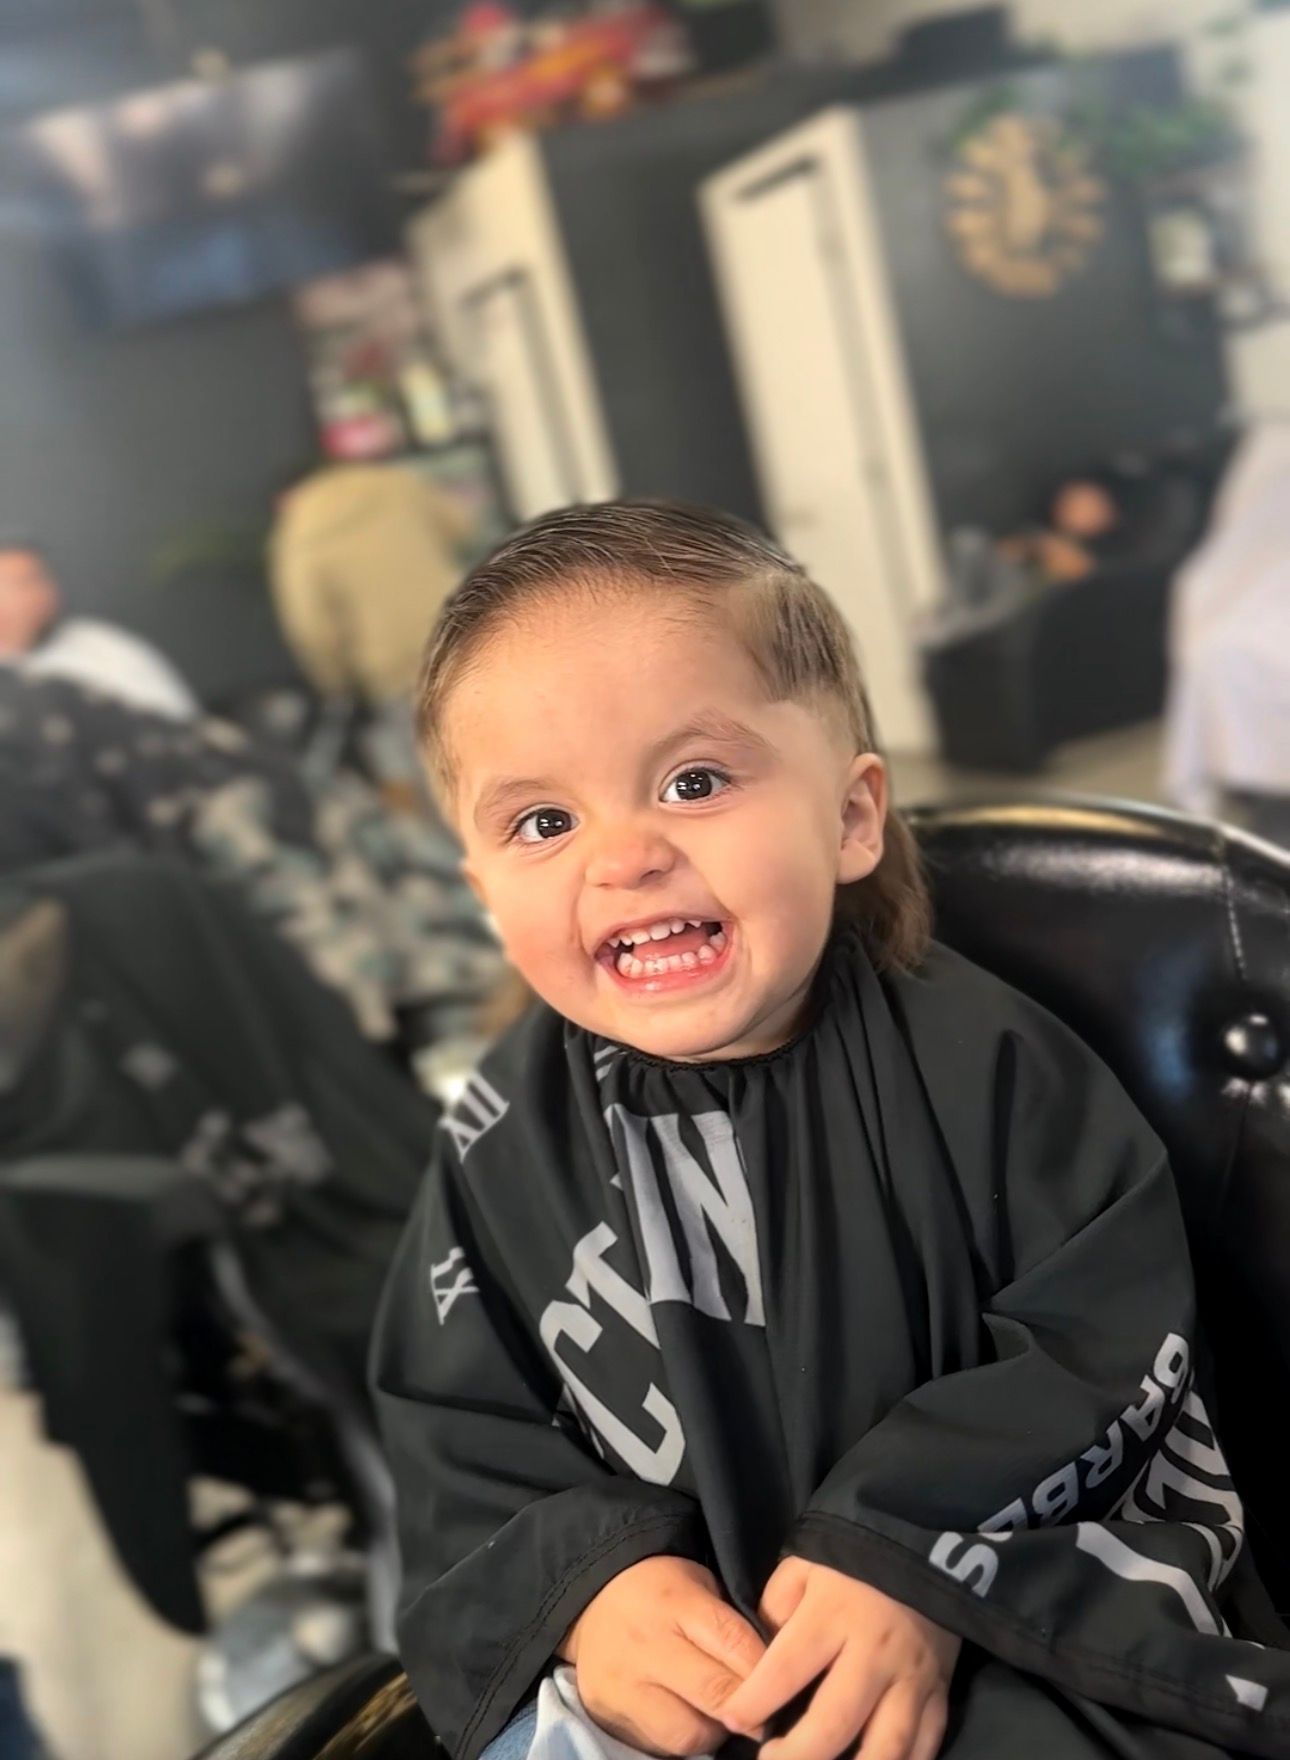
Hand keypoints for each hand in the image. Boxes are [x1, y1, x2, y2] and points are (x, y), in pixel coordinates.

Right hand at [562, 1555, 766, 1755]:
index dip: (769, 1672)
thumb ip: (734, 1628)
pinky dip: (682, 1738)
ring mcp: (622, 1686)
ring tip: (720, 1716)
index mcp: (675, 1603)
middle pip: (716, 1694)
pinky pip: (659, 1746)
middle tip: (763, 1713)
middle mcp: (646, 1646)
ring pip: (688, 1734)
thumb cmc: (662, 1591)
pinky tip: (689, 1718)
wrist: (593, 1600)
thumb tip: (779, 1674)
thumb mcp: (701, 1587)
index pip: (735, 1645)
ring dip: (714, 1731)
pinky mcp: (607, 1715)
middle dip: (749, 1709)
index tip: (789, 1685)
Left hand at [720, 1558, 958, 1759]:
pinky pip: (924, 1746)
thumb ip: (777, 1607)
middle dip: (798, 1755)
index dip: (754, 1700)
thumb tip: (759, 1655)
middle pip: (835, 1721)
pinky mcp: (940, 1693)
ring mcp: (912, 1678)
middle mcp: (874, 1653)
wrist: (924, 1550)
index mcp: (834, 1615)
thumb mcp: (804, 1565)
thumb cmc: (852, 1560)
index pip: (786, 1668)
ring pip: (886, 1747)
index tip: (731, 1718)